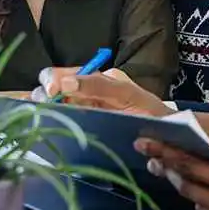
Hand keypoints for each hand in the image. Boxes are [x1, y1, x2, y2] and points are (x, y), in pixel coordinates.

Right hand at [41, 67, 171, 116]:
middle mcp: (84, 94)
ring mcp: (82, 112)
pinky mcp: (83, 129)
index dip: (50, 81)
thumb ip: (98, 85)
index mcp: (94, 79)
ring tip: (44, 116)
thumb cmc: (148, 111)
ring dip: (43, 110)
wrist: (166, 135)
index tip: (51, 93)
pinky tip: (44, 125)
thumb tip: (64, 83)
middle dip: (42, 96)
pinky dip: (49, 123)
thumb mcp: (126, 94)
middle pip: (50, 90)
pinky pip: (61, 124)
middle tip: (47, 106)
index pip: (61, 74)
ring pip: (51, 108)